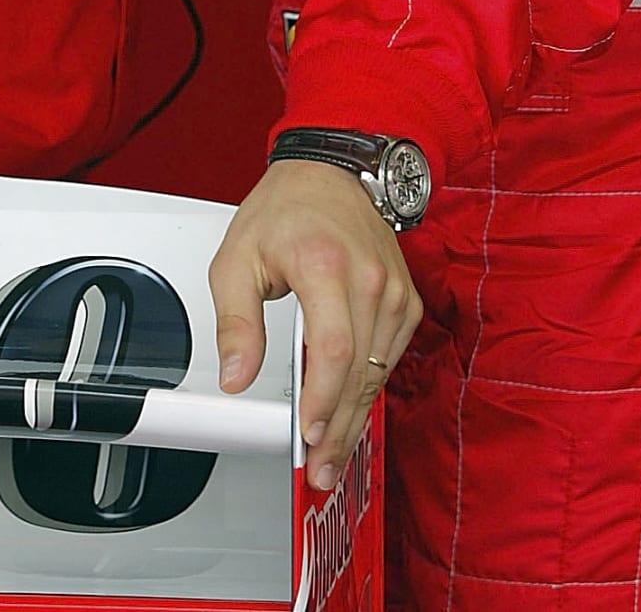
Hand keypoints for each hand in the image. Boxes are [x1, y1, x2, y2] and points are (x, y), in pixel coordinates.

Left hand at [209, 159, 422, 490]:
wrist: (333, 171)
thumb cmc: (286, 208)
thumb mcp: (237, 256)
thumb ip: (235, 321)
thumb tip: (236, 377)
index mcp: (325, 265)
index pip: (334, 348)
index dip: (323, 398)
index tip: (309, 432)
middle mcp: (369, 278)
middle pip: (360, 371)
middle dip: (339, 429)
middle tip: (319, 468)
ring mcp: (393, 291)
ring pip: (378, 372)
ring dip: (355, 417)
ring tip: (331, 452)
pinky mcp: (405, 301)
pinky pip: (390, 358)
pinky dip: (369, 388)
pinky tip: (349, 410)